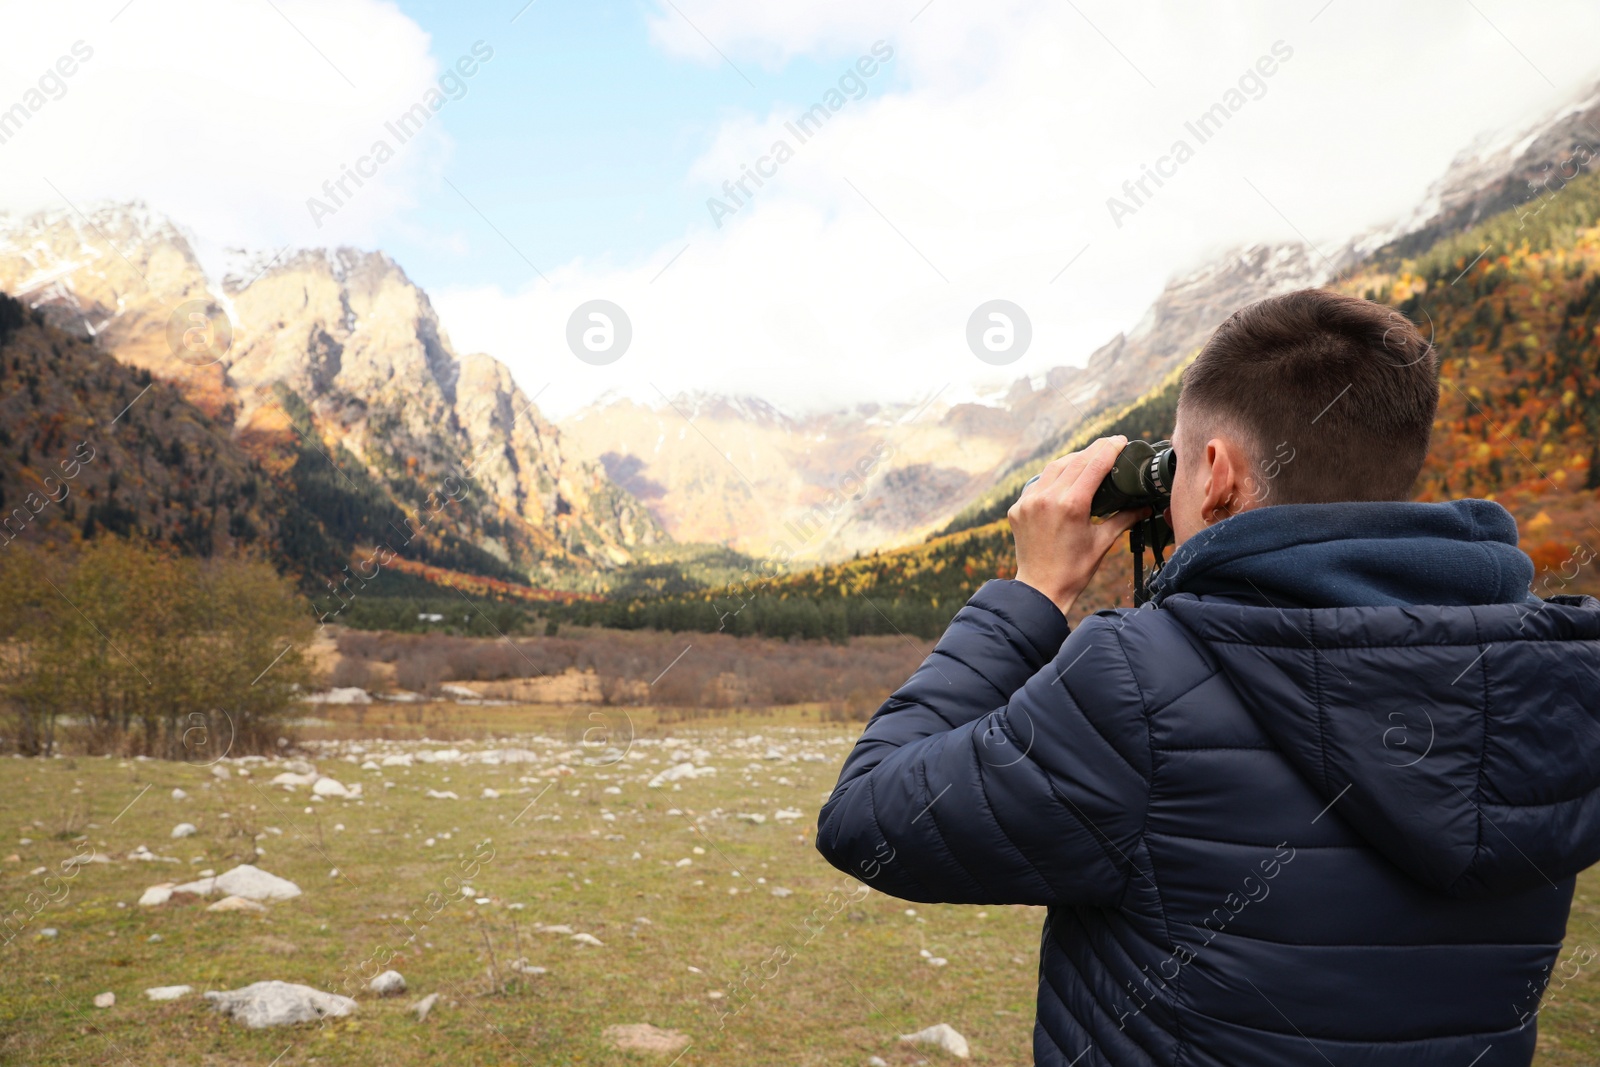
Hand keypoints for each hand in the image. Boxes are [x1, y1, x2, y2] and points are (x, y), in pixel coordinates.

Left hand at [1007, 435, 1147, 614]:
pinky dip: (1052, 477)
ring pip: (1053, 468)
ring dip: (1072, 459)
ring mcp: (1029, 502)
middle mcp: (1047, 498)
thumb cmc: (1074, 570)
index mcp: (1071, 505)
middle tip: (1109, 444)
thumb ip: (1124, 519)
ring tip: (1088, 457)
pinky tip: (1064, 477)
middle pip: (1074, 461)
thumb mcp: (1103, 542)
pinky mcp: (1018, 508)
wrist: (1040, 589)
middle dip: (1094, 450)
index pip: (1094, 466)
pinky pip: (1037, 483)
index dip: (1109, 449)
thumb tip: (1145, 506)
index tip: (1121, 440)